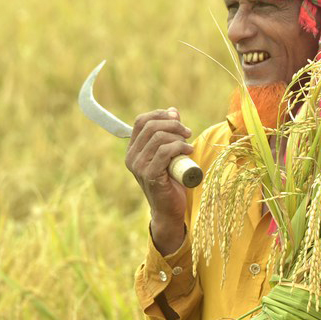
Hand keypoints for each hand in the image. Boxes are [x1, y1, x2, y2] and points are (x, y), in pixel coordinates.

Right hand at [125, 107, 193, 254]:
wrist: (170, 209)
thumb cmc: (172, 180)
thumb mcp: (170, 152)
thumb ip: (169, 133)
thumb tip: (173, 111)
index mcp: (133, 149)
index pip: (141, 121)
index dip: (160, 115)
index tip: (177, 119)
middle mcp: (132, 157)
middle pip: (151, 126)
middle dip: (173, 125)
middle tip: (187, 132)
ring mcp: (138, 166)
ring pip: (158, 138)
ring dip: (178, 137)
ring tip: (189, 144)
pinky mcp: (149, 175)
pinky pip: (164, 152)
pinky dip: (179, 147)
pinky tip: (188, 151)